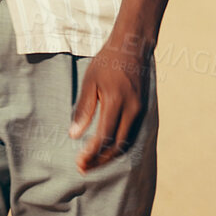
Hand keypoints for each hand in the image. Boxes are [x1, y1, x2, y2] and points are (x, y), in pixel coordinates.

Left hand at [67, 36, 150, 171]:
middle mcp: (131, 109)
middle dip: (100, 160)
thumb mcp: (90, 81)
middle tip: (83, 168)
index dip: (91, 153)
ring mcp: (139, 111)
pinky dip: (118, 145)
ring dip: (108, 155)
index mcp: (115, 102)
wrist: (132, 47)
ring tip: (92, 162)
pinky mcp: (141, 110)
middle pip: (117, 145)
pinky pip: (130, 134)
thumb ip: (83, 109)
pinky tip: (105, 149)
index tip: (79, 161)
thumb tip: (74, 135)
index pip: (104, 136)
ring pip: (125, 142)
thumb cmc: (107, 62)